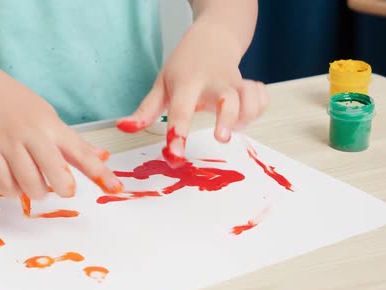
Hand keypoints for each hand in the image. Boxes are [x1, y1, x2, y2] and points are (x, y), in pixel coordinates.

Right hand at [0, 73, 121, 199]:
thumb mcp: (49, 117)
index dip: (100, 172)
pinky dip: (14, 191)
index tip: (115, 188)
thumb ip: (72, 142)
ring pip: (30, 183)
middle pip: (57, 172)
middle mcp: (32, 133)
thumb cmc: (19, 106)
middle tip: (62, 188)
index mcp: (52, 125)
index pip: (81, 152)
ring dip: (38, 192)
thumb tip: (101, 157)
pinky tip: (16, 185)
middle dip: (64, 188)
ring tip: (37, 187)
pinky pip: (5, 184)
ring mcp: (9, 143)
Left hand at [116, 21, 267, 167]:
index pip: (181, 110)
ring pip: (250, 101)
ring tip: (228, 129)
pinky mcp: (250, 86)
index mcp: (188, 83)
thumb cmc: (185, 65)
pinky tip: (244, 116)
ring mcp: (235, 83)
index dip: (178, 134)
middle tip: (220, 138)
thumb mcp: (161, 84)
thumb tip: (124, 128)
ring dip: (244, 119)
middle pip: (228, 101)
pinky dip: (258, 110)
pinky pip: (262, 100)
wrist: (213, 37)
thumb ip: (145, 111)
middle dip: (227, 120)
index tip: (175, 156)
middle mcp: (214, 83)